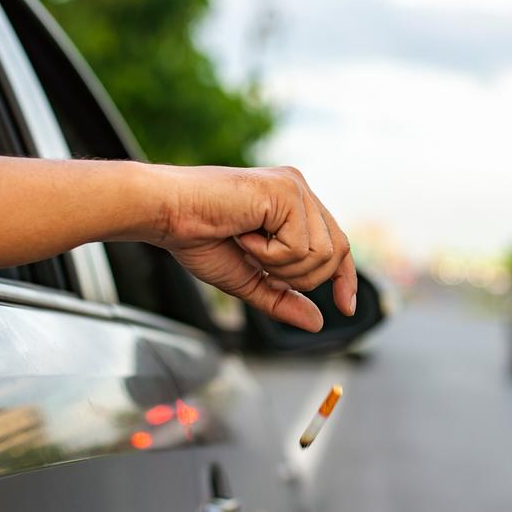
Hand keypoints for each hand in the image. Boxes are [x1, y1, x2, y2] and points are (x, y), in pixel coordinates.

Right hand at [153, 165, 356, 332]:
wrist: (166, 215)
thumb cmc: (198, 238)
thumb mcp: (248, 280)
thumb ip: (283, 298)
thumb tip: (317, 323)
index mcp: (294, 205)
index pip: (337, 245)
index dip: (344, 278)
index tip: (345, 308)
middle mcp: (300, 191)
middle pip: (336, 253)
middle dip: (299, 276)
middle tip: (256, 260)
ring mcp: (295, 188)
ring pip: (322, 253)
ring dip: (280, 264)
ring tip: (247, 244)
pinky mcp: (286, 190)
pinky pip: (300, 246)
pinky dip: (268, 254)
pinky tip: (243, 235)